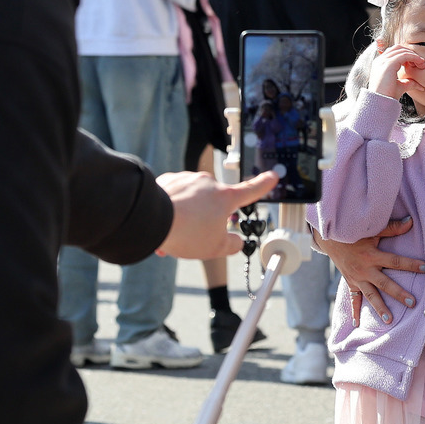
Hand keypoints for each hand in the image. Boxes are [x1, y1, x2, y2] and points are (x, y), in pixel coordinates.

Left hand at [154, 170, 277, 258]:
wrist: (151, 218)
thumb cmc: (186, 232)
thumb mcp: (215, 248)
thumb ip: (231, 245)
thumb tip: (235, 241)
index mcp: (225, 197)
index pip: (251, 190)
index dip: (263, 185)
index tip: (272, 176)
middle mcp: (208, 183)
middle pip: (214, 203)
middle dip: (206, 219)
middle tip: (194, 238)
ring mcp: (187, 179)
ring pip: (191, 202)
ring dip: (186, 218)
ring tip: (173, 237)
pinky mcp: (168, 181)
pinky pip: (174, 197)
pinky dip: (171, 211)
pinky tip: (162, 227)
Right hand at [315, 218, 424, 324]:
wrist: (330, 238)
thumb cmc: (354, 233)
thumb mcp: (372, 230)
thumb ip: (391, 228)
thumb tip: (410, 221)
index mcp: (372, 255)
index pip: (395, 261)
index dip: (410, 264)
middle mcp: (365, 269)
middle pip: (385, 283)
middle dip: (398, 294)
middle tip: (412, 303)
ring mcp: (357, 278)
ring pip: (370, 295)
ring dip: (380, 308)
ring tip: (390, 321)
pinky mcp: (351, 283)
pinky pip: (353, 299)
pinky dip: (355, 311)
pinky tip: (358, 324)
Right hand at [369, 43, 424, 99]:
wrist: (381, 102)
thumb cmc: (389, 96)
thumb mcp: (401, 86)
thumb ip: (409, 83)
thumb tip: (421, 86)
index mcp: (380, 64)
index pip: (394, 52)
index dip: (406, 55)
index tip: (415, 64)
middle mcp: (380, 60)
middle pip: (397, 48)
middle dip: (409, 52)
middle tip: (419, 62)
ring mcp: (383, 61)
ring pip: (401, 50)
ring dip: (413, 55)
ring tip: (421, 64)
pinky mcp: (389, 64)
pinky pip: (404, 55)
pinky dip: (413, 57)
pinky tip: (419, 63)